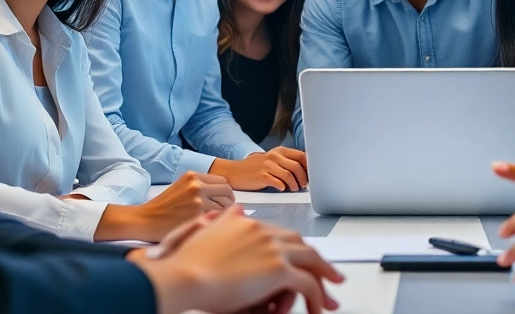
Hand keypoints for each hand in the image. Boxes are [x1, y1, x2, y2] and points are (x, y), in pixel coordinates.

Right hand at [97, 172, 233, 241]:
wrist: (145, 220)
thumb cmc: (162, 208)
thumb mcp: (180, 188)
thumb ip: (199, 187)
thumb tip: (222, 195)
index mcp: (192, 176)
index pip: (222, 181)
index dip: (225, 193)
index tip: (225, 201)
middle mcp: (196, 184)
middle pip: (227, 191)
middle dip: (229, 202)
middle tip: (226, 212)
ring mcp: (197, 199)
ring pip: (224, 206)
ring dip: (223, 214)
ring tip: (216, 221)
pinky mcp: (197, 214)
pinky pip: (216, 217)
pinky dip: (215, 222)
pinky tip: (208, 226)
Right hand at [129, 206, 343, 313]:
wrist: (183, 274)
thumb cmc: (187, 262)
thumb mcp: (206, 232)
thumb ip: (224, 222)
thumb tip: (235, 209)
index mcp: (246, 221)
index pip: (280, 233)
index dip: (295, 248)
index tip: (303, 259)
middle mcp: (263, 230)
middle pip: (301, 244)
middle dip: (317, 262)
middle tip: (330, 276)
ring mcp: (272, 248)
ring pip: (311, 262)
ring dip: (324, 280)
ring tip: (331, 296)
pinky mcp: (278, 269)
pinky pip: (307, 284)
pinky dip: (317, 297)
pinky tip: (318, 307)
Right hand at [211, 147, 308, 190]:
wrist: (234, 171)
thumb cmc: (255, 168)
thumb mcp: (271, 160)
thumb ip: (286, 162)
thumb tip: (305, 172)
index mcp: (279, 151)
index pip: (301, 156)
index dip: (309, 167)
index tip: (312, 176)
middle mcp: (274, 156)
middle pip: (297, 166)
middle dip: (304, 178)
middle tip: (304, 186)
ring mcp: (267, 165)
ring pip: (289, 175)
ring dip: (294, 185)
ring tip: (294, 189)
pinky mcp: (261, 176)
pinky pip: (277, 182)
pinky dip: (282, 187)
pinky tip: (281, 189)